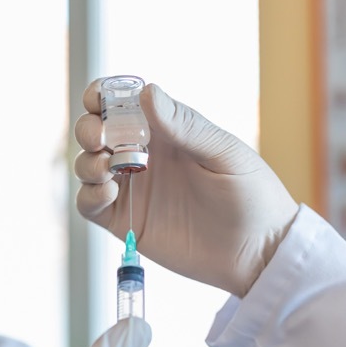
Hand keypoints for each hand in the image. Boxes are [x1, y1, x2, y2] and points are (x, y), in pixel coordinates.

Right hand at [74, 81, 298, 297]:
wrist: (258, 254)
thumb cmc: (252, 196)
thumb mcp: (224, 154)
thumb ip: (186, 125)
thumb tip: (147, 92)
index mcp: (168, 131)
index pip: (124, 103)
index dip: (103, 95)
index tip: (97, 100)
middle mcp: (145, 156)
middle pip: (97, 131)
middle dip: (89, 128)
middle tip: (101, 138)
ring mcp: (134, 189)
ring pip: (88, 165)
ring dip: (87, 161)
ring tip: (107, 169)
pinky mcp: (127, 222)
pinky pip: (91, 204)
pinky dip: (89, 195)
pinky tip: (109, 194)